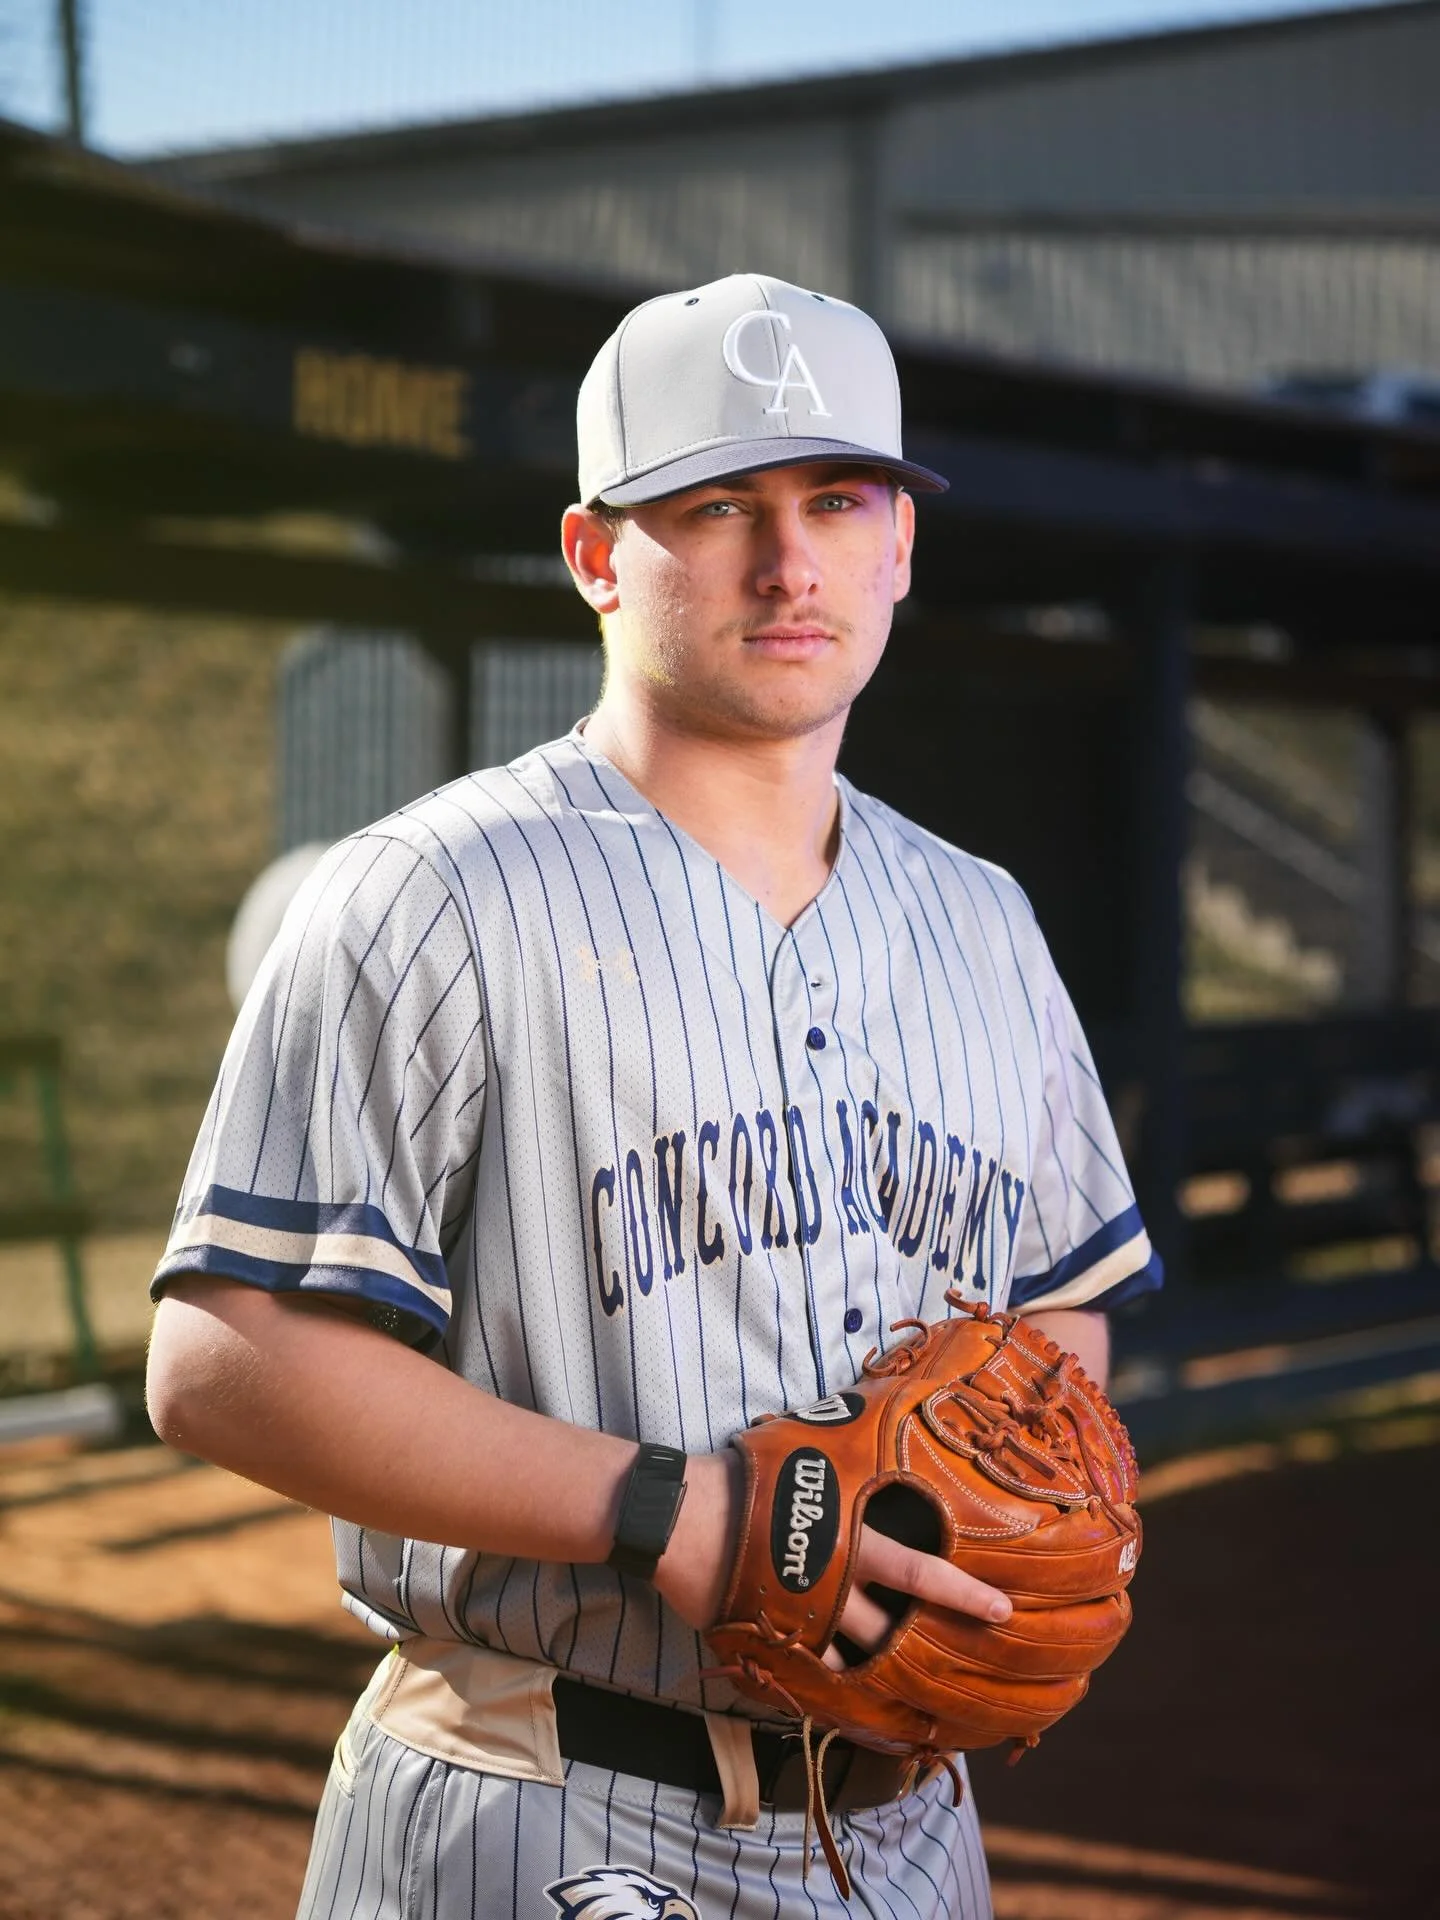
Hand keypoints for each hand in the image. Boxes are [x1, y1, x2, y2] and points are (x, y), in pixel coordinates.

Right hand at [653, 1449, 1011, 1661]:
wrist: (679, 1514)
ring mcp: (803, 1614)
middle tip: (967, 1665)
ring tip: (906, 1685)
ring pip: (852, 1653)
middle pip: (892, 1625)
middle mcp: (835, 1580)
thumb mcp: (805, 1451)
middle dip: (930, 1643)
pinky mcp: (770, 1634)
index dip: (962, 1590)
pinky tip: (841, 1691)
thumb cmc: (746, 1473)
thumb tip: (884, 1409)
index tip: (1003, 1608)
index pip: (918, 1568)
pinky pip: (806, 1666)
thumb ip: (846, 1457)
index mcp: (851, 1536)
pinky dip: (825, 1678)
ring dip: (877, 1666)